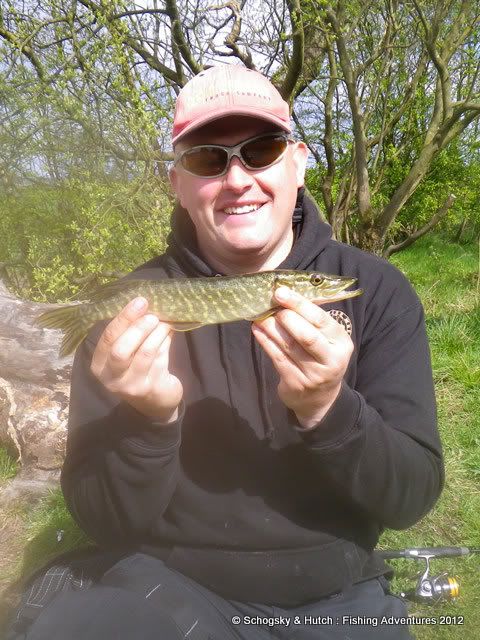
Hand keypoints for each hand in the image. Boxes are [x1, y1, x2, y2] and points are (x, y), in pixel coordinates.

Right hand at [90, 297, 182, 422]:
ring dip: (156, 333)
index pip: (107, 338)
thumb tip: (145, 304)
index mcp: (100, 365)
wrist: (156, 401)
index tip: (139, 301)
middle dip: (138, 328)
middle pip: (120, 349)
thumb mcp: (129, 353)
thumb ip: (131, 332)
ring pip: (144, 353)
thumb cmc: (139, 369)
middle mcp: (111, 378)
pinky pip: (160, 359)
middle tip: (152, 315)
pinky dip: (165, 342)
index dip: (124, 318)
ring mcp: (131, 385)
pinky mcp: (150, 388)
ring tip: (164, 322)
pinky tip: (169, 332)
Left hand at [251, 286, 353, 429]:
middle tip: (272, 305)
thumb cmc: (320, 358)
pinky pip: (277, 358)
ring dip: (271, 327)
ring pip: (288, 346)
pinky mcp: (295, 384)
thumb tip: (286, 293)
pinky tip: (257, 330)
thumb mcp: (327, 340)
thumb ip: (312, 320)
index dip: (300, 304)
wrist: (320, 398)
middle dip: (286, 317)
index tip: (281, 291)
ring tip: (259, 314)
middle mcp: (331, 359)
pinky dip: (265, 341)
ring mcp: (313, 374)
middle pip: (307, 336)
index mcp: (341, 343)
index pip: (321, 320)